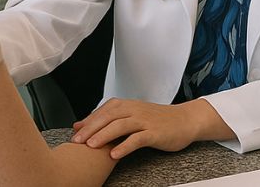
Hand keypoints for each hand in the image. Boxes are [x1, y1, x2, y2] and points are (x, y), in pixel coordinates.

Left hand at [71, 98, 209, 159]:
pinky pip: (137, 139)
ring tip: (91, 146)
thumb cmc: (157, 120)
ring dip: (104, 135)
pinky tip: (114, 154)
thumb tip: (81, 124)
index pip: (103, 111)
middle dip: (91, 128)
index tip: (75, 133)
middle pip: (108, 117)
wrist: (185, 120)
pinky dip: (124, 146)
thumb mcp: (131, 115)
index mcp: (127, 105)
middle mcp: (134, 110)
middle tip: (77, 141)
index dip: (88, 121)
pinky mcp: (154, 133)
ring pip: (120, 125)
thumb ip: (108, 119)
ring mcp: (145, 121)